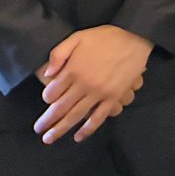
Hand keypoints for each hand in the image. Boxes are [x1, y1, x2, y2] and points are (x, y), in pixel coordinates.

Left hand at [34, 26, 151, 143]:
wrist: (135, 37)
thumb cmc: (106, 37)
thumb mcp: (78, 37)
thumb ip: (59, 53)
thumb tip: (47, 74)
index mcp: (73, 70)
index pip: (52, 92)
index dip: (47, 98)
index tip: (47, 100)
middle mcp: (84, 85)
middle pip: (60, 108)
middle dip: (47, 121)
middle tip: (39, 130)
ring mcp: (99, 93)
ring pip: (76, 116)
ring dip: (61, 129)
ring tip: (50, 138)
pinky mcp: (114, 97)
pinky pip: (99, 117)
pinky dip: (88, 129)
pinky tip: (79, 137)